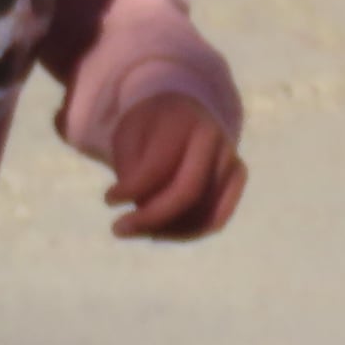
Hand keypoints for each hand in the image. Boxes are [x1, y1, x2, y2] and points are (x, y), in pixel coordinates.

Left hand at [107, 95, 247, 240]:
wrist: (185, 112)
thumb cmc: (149, 127)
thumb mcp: (129, 136)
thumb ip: (133, 171)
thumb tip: (142, 210)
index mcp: (183, 119)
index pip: (158, 166)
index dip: (131, 190)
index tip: (107, 200)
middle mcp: (215, 139)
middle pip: (187, 192)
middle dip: (151, 217)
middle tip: (118, 229)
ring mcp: (231, 160)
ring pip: (204, 212)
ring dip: (166, 230)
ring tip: (136, 229)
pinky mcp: (237, 179)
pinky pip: (216, 218)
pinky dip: (187, 232)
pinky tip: (159, 231)